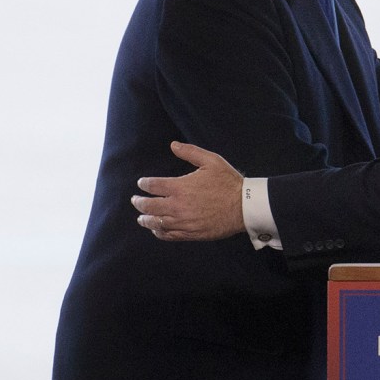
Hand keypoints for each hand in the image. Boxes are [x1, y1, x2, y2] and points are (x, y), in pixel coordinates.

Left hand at [131, 141, 245, 240]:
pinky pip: (168, 235)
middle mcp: (178, 206)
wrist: (244, 207)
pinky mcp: (190, 233)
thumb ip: (190, 152)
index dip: (144, 184)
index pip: (153, 186)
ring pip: (156, 223)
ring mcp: (183, 222)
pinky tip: (157, 229)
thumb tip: (173, 145)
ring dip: (145, 219)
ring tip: (141, 217)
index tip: (141, 183)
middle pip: (149, 206)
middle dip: (138, 202)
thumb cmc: (228, 182)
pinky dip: (159, 232)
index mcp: (180, 187)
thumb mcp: (212, 161)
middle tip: (135, 200)